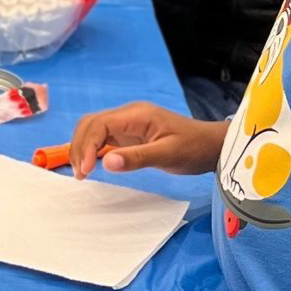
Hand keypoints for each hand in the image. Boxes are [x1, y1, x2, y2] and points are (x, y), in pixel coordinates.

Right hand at [66, 100, 226, 178]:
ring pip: (93, 129)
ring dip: (83, 147)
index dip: (86, 145)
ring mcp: (127, 123)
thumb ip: (137, 158)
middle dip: (79, 146)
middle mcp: (128, 115)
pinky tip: (91, 164)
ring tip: (82, 172)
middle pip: (90, 123)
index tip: (86, 170)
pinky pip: (103, 137)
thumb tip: (105, 163)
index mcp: (136, 115)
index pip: (99, 124)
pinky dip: (92, 149)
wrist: (211, 145)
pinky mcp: (129, 133)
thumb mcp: (168, 155)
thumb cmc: (193, 149)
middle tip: (80, 174)